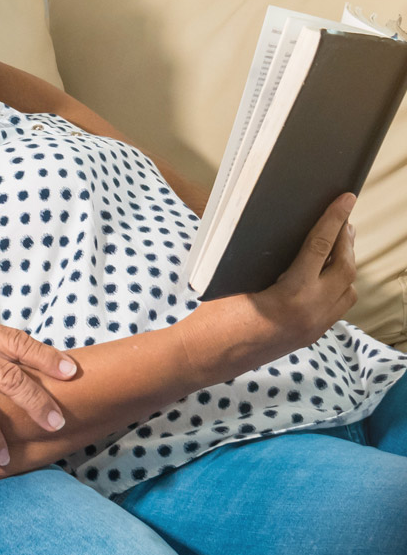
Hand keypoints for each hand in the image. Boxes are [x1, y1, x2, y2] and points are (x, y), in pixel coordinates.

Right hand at [181, 193, 357, 376]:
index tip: (346, 199)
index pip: (321, 247)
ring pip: (348, 291)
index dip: (334, 220)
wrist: (207, 355)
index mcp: (292, 295)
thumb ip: (270, 263)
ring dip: (346, 266)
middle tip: (343, 219)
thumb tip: (285, 237)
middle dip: (346, 241)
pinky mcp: (310, 336)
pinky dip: (337, 286)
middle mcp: (311, 313)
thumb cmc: (214, 315)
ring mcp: (314, 328)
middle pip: (345, 269)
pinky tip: (323, 276)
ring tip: (337, 246)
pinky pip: (337, 307)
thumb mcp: (238, 280)